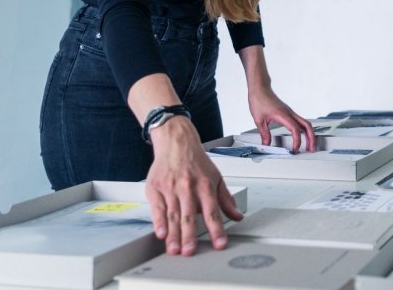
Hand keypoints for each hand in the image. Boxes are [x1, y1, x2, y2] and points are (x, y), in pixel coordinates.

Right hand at [144, 116, 243, 255]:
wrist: (176, 141)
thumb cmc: (196, 161)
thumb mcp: (216, 177)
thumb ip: (226, 199)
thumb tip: (237, 216)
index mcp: (205, 185)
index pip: (213, 211)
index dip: (217, 229)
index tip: (219, 244)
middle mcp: (188, 187)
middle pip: (189, 215)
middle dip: (189, 235)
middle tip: (190, 252)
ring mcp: (170, 187)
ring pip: (172, 215)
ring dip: (173, 234)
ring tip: (174, 249)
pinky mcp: (155, 187)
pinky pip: (157, 207)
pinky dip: (158, 221)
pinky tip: (160, 232)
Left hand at [248, 85, 315, 151]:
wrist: (259, 89)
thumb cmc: (259, 100)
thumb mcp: (259, 120)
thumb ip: (264, 134)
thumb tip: (266, 145)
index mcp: (283, 115)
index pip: (295, 129)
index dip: (297, 140)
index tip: (295, 149)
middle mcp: (289, 113)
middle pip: (307, 125)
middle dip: (311, 138)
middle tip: (311, 149)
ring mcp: (290, 112)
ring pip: (305, 123)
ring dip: (309, 134)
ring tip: (309, 145)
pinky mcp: (288, 112)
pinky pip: (300, 121)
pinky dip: (304, 130)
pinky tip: (301, 136)